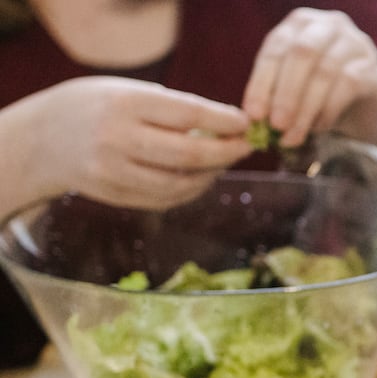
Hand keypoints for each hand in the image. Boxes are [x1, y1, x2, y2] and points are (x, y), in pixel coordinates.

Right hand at [19, 77, 250, 209]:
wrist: (43, 138)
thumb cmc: (97, 107)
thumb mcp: (128, 91)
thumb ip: (172, 108)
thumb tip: (227, 127)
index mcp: (125, 104)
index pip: (188, 114)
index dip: (224, 122)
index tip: (246, 124)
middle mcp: (117, 138)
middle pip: (189, 154)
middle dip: (226, 152)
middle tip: (246, 147)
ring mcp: (113, 171)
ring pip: (180, 183)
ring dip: (212, 174)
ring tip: (224, 161)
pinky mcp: (113, 195)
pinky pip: (165, 199)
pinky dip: (191, 190)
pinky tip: (202, 178)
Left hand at [242, 8, 376, 147]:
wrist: (369, 107)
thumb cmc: (324, 96)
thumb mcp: (294, 88)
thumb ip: (274, 94)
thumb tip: (253, 118)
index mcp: (301, 23)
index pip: (276, 47)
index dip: (262, 81)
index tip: (254, 114)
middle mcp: (330, 25)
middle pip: (301, 54)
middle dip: (285, 93)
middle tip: (276, 126)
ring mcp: (355, 44)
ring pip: (324, 72)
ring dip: (306, 109)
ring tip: (295, 135)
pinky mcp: (373, 68)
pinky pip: (348, 86)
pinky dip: (328, 111)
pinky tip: (320, 128)